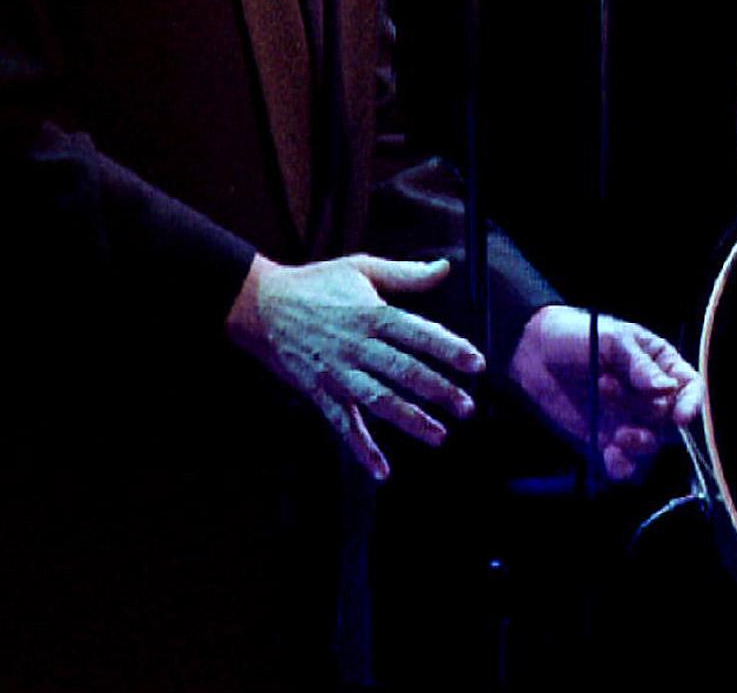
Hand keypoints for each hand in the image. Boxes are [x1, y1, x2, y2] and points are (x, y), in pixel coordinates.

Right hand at [226, 254, 483, 480]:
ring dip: (410, 420)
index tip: (477, 365)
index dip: (449, 349)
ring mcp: (338, 372)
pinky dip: (362, 449)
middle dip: (438, 391)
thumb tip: (446, 268)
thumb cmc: (315, 284)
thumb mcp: (362, 268)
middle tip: (467, 408)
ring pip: (379, 401)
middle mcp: (358, 346)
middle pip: (404, 371)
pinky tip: (382, 470)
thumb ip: (407, 274)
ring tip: (439, 436)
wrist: (259, 305)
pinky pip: (344, 425)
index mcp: (373, 314)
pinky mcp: (320, 392)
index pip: (419, 333)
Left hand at [508, 306, 703, 481]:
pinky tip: (607, 453)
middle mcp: (652, 398)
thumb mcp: (612, 339)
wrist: (536, 352)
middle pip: (672, 423)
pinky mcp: (607, 442)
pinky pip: (626, 466)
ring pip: (652, 448)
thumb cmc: (580, 334)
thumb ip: (639, 364)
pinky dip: (622, 467)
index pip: (690, 387)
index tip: (680, 417)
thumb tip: (667, 388)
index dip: (692, 404)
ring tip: (614, 436)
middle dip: (650, 421)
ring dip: (639, 448)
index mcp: (661, 366)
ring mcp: (631, 421)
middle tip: (612, 397)